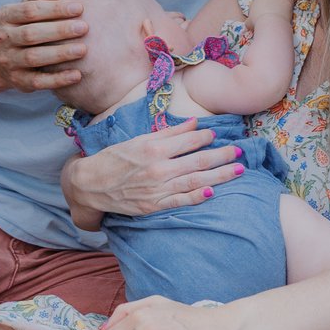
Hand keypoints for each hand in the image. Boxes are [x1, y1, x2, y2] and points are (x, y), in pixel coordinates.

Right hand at [0, 0, 87, 92]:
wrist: (1, 59)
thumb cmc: (22, 27)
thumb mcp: (25, 9)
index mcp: (5, 16)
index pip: (30, 10)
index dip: (55, 9)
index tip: (79, 7)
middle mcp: (3, 39)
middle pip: (31, 34)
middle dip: (59, 30)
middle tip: (84, 28)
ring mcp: (9, 61)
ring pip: (34, 58)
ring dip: (60, 54)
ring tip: (83, 49)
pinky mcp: (18, 81)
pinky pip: (38, 82)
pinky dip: (58, 79)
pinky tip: (76, 75)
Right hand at [64, 120, 247, 220]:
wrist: (91, 185)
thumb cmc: (115, 159)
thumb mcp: (138, 139)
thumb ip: (168, 133)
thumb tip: (194, 123)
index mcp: (153, 148)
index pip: (187, 141)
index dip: (205, 137)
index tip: (217, 135)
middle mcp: (158, 168)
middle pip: (197, 161)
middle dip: (221, 156)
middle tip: (239, 151)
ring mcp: (157, 189)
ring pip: (195, 180)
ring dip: (220, 175)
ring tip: (238, 169)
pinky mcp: (153, 206)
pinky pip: (180, 201)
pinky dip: (197, 197)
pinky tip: (214, 192)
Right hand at [245, 0, 294, 22]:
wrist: (270, 22)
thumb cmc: (258, 24)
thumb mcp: (249, 24)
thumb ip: (249, 22)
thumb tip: (248, 23)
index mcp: (255, 2)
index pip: (257, 5)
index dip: (260, 12)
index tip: (262, 20)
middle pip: (268, 1)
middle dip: (270, 8)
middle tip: (273, 18)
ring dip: (279, 5)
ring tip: (281, 15)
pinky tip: (290, 5)